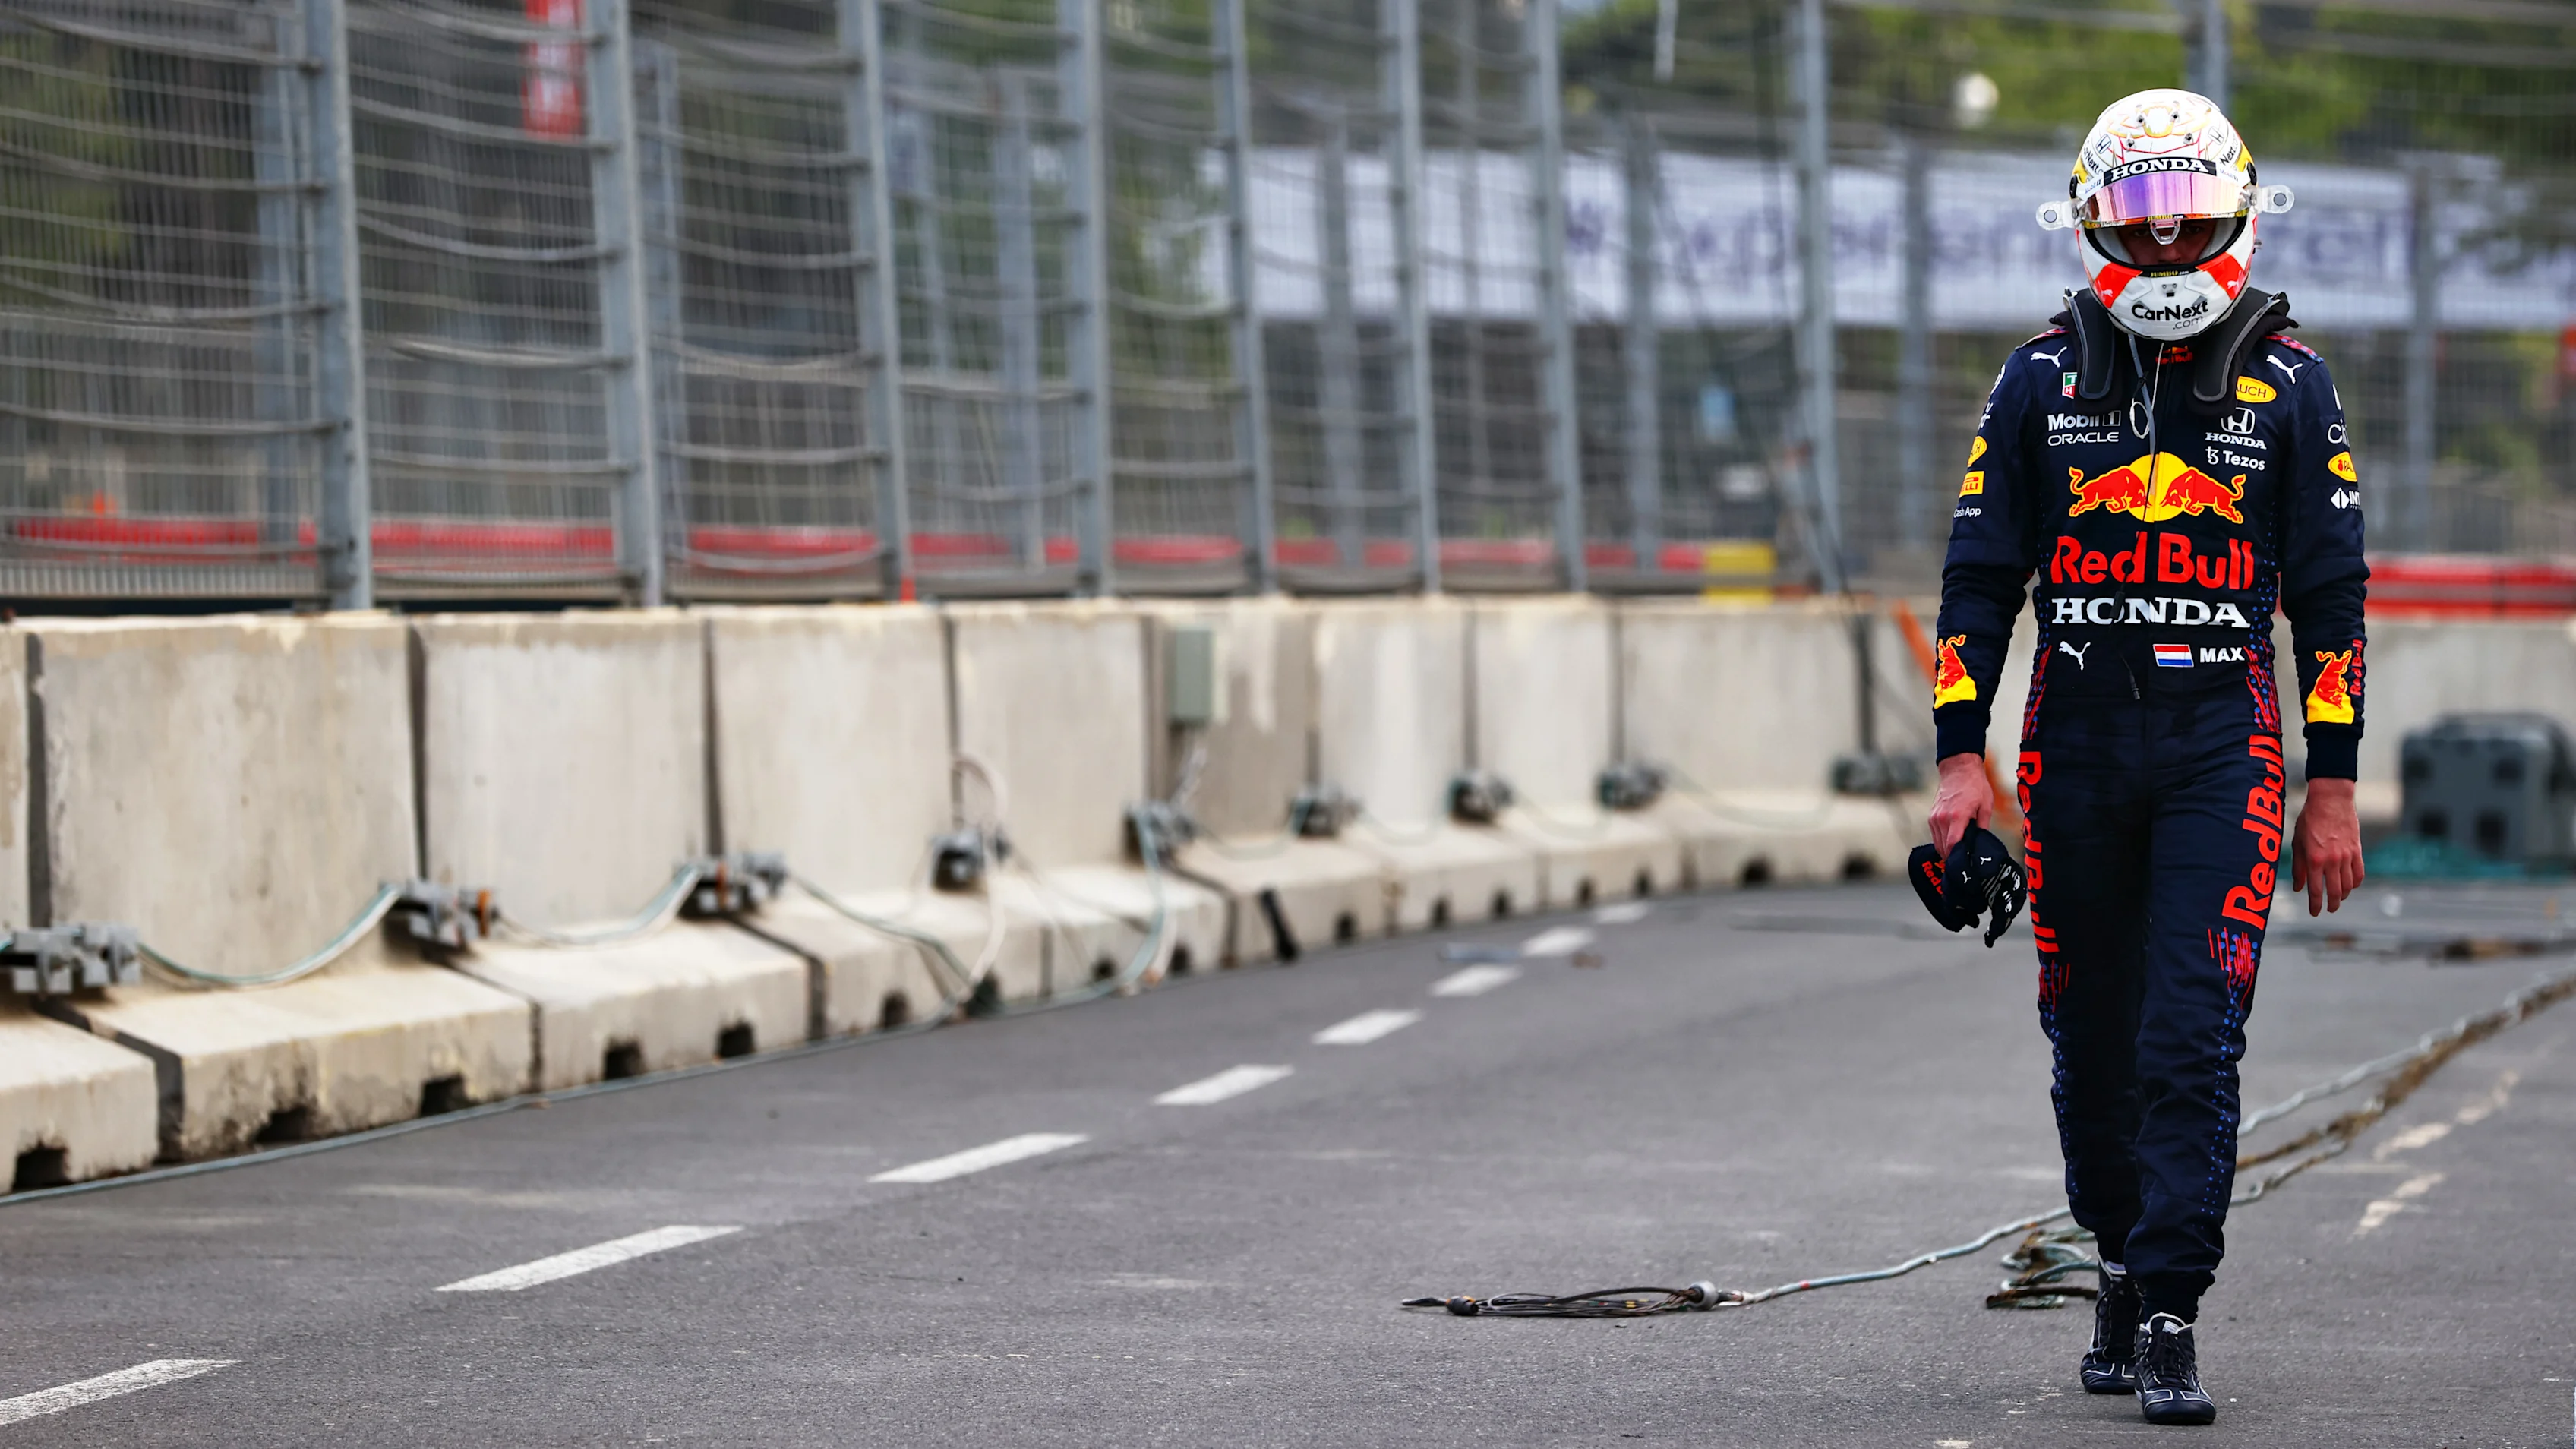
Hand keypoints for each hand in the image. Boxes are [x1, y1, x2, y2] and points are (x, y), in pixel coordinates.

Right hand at [1928, 752, 1993, 855]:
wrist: (1959, 769)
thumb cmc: (1975, 785)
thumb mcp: (1986, 806)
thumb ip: (1982, 827)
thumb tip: (1981, 843)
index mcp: (1957, 816)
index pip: (1952, 845)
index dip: (1958, 857)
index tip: (1966, 864)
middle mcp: (1942, 818)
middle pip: (1943, 847)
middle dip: (1952, 857)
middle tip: (1964, 863)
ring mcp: (1935, 817)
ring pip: (1937, 843)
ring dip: (1946, 850)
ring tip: (1958, 855)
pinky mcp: (1932, 815)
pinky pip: (1935, 834)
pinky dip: (1942, 841)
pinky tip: (1951, 843)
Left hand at [2292, 777, 2364, 915]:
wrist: (2331, 800)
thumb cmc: (2309, 819)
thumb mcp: (2298, 842)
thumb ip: (2298, 867)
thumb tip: (2298, 888)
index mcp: (2314, 859)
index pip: (2315, 890)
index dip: (2315, 904)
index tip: (2314, 913)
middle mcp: (2332, 861)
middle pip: (2335, 892)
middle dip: (2331, 904)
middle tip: (2328, 910)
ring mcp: (2347, 856)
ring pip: (2348, 885)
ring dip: (2343, 895)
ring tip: (2338, 899)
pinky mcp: (2357, 851)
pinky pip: (2359, 873)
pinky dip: (2355, 883)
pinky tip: (2350, 886)